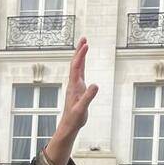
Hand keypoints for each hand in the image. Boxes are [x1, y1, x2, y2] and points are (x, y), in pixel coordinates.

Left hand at [43, 38, 98, 164]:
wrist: (68, 126)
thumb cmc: (73, 119)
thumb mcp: (81, 109)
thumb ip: (88, 97)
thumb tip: (95, 85)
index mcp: (74, 86)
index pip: (76, 67)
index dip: (80, 56)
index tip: (86, 45)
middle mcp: (73, 84)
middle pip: (75, 64)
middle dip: (79, 51)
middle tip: (84, 38)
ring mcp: (75, 86)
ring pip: (77, 67)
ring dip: (80, 56)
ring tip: (84, 45)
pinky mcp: (78, 89)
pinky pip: (79, 73)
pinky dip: (81, 64)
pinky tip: (82, 62)